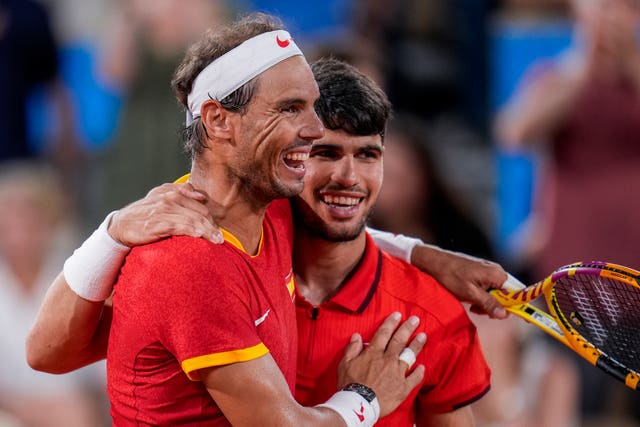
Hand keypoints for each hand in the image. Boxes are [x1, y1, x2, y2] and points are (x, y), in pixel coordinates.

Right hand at [108, 183, 222, 246]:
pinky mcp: (156, 224)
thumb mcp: (159, 196)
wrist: (120, 225)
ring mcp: (162, 211)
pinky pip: (179, 227)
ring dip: (207, 231)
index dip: (211, 219)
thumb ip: (180, 191)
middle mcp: (168, 199)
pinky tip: (200, 236)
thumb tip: (201, 196)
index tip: (218, 231)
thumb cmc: (143, 213)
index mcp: (172, 192)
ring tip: (216, 241)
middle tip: (221, 239)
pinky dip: (192, 231)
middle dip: (212, 227)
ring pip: (192, 220)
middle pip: (199, 214)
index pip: (200, 207)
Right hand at [337, 312, 425, 416]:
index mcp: (374, 353)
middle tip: (415, 319)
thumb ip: (352, 349)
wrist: (359, 404)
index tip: (398, 315)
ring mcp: (397, 373)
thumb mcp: (345, 364)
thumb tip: (356, 336)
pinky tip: (423, 367)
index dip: (391, 323)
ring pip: (409, 355)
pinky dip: (419, 372)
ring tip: (423, 336)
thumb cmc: (350, 385)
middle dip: (408, 328)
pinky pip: (414, 378)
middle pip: (399, 340)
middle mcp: (387, 360)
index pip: (384, 333)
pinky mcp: (403, 387)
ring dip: (417, 345)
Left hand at [413, 246, 508, 318]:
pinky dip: (480, 297)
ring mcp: (488, 272)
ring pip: (496, 294)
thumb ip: (488, 303)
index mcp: (497, 275)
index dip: (517, 306)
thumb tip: (504, 314)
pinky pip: (487, 289)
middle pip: (507, 295)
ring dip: (486, 303)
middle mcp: (496, 271)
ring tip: (472, 305)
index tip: (511, 317)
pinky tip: (469, 300)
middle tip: (480, 310)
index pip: (518, 293)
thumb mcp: (470, 293)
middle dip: (495, 306)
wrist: (434, 262)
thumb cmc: (451, 276)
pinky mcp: (480, 274)